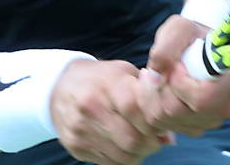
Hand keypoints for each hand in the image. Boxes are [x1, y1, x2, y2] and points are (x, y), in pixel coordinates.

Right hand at [50, 59, 169, 164]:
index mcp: (106, 83)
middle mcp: (90, 107)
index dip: (155, 121)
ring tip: (141, 141)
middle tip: (155, 138)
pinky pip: (109, 163)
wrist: (59, 87)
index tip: (161, 123)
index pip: (137, 109)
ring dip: (139, 153)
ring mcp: (81, 129)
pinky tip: (123, 145)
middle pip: (133, 139)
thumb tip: (170, 133)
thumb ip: (149, 96)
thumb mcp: (123, 73)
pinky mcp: (75, 146)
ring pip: (123, 156)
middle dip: (151, 143)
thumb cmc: (100, 79)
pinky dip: (123, 159)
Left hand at [138, 15, 229, 136]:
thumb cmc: (192, 35)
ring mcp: (210, 121)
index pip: (201, 98)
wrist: (195, 46)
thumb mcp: (179, 28)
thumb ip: (166, 47)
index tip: (175, 64)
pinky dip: (154, 106)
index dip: (179, 83)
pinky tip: (160, 88)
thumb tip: (156, 75)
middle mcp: (225, 108)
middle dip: (160, 88)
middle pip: (179, 111)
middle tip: (160, 68)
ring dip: (154, 95)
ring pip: (168, 119)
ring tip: (158, 75)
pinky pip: (164, 124)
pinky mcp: (194, 127)